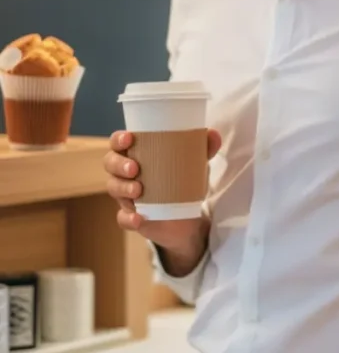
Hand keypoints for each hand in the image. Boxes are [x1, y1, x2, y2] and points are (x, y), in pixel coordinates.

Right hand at [104, 128, 221, 273]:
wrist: (187, 217)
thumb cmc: (183, 181)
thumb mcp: (195, 164)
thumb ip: (204, 149)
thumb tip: (213, 133)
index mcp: (136, 155)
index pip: (118, 143)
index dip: (118, 139)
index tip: (129, 138)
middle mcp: (125, 174)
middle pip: (110, 164)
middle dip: (119, 165)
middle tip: (134, 168)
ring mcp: (126, 197)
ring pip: (114, 189)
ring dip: (123, 188)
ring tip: (138, 190)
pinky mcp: (131, 218)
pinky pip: (123, 218)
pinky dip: (129, 218)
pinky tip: (139, 217)